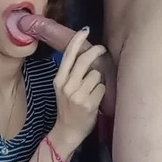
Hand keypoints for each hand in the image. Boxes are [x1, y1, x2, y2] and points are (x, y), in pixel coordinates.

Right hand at [51, 27, 106, 147]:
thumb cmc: (69, 108)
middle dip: (95, 52)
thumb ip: (72, 73)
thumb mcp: (64, 89)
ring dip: (99, 80)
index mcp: (59, 80)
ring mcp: (77, 95)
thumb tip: (86, 54)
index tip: (85, 30)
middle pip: (84, 61)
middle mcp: (66, 86)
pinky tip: (96, 100)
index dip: (77, 42)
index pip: (68, 56)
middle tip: (102, 49)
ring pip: (96, 75)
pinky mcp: (88, 103)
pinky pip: (102, 88)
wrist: (67, 131)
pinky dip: (102, 92)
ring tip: (93, 91)